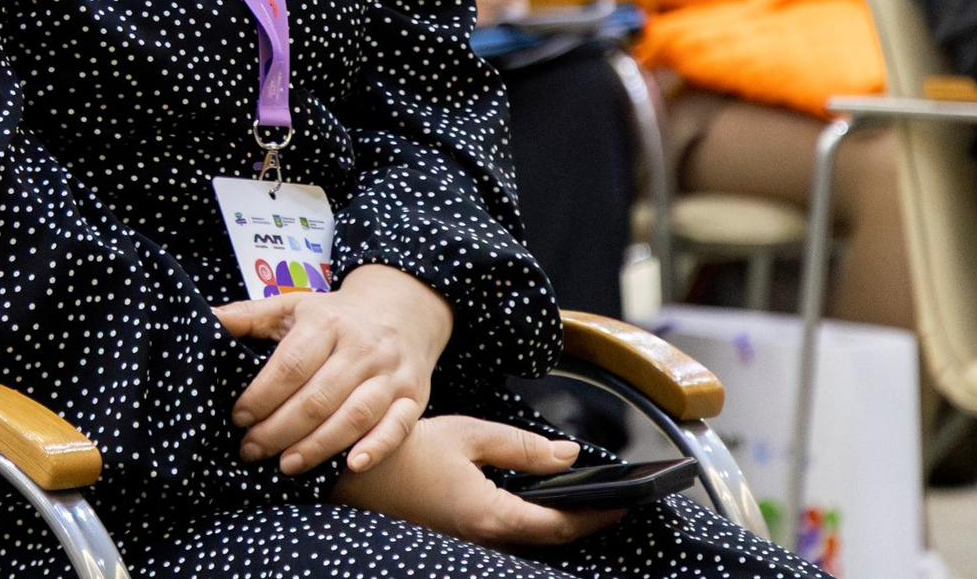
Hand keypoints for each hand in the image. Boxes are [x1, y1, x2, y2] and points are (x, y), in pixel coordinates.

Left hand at [215, 263, 452, 475]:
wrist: (401, 309)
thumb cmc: (334, 316)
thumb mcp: (293, 306)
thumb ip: (250, 316)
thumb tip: (206, 319)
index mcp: (327, 323)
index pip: (291, 366)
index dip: (262, 396)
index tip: (238, 418)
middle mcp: (361, 348)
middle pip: (318, 397)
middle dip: (279, 430)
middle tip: (250, 451)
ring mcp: (390, 374)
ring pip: (354, 416)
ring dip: (318, 447)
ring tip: (286, 466)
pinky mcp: (413, 396)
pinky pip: (398, 427)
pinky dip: (376, 448)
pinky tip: (351, 466)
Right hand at [333, 415, 623, 547]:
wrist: (348, 468)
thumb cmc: (403, 449)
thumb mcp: (468, 434)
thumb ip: (522, 447)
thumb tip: (569, 456)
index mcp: (489, 515)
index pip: (559, 524)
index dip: (597, 514)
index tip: (628, 501)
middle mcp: (481, 539)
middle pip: (547, 538)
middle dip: (583, 520)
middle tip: (615, 500)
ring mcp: (467, 541)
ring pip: (526, 539)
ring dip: (556, 522)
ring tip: (586, 499)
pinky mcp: (455, 536)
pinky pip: (505, 533)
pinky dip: (530, 520)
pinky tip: (538, 501)